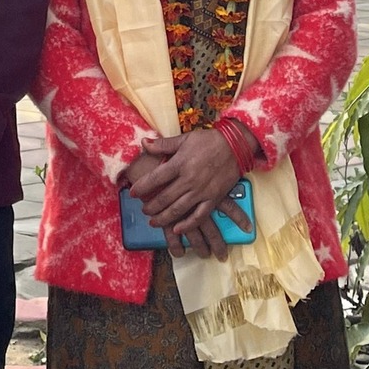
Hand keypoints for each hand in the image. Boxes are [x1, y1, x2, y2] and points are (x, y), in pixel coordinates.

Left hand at [129, 130, 250, 251]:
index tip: (132, 193)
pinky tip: (177, 230)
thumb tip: (143, 142)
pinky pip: (199, 216)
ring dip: (163, 218)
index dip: (142, 187)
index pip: (155, 178)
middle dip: (151, 206)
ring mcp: (201, 191)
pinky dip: (187, 225)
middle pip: (164, 198)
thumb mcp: (184, 138)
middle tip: (143, 210)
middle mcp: (188, 179)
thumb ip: (163, 144)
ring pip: (178, 210)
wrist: (235, 146)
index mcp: (179, 163)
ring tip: (153, 222)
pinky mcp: (213, 199)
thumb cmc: (208, 141)